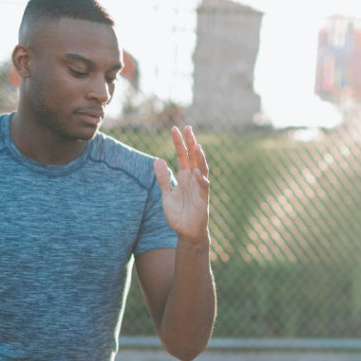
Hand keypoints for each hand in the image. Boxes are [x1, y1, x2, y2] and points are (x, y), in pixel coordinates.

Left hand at [154, 125, 209, 245]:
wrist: (186, 232)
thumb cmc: (178, 214)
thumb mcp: (166, 193)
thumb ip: (163, 178)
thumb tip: (157, 159)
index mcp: (184, 177)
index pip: (182, 156)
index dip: (178, 143)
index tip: (174, 129)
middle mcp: (193, 179)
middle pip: (193, 157)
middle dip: (190, 143)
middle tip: (187, 128)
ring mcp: (199, 187)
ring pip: (201, 168)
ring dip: (199, 157)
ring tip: (196, 145)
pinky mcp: (203, 198)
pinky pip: (203, 186)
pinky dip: (201, 178)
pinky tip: (197, 170)